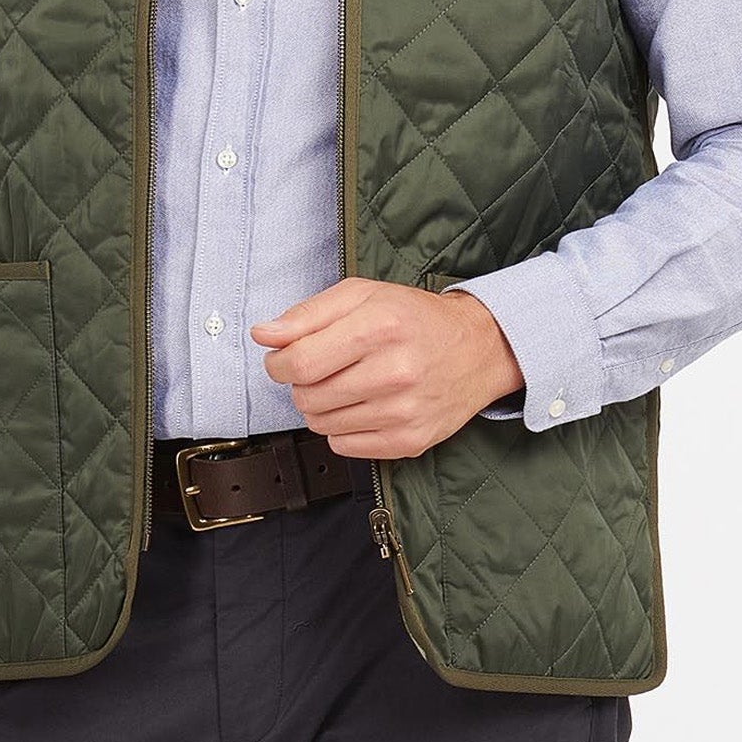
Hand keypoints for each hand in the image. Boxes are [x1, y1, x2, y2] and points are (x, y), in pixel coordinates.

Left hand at [249, 279, 521, 456]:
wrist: (477, 349)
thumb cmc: (413, 317)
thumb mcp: (361, 295)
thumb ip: (307, 314)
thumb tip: (264, 334)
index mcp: (378, 327)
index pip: (300, 362)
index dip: (278, 364)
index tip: (282, 360)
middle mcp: (394, 372)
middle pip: (307, 397)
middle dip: (301, 384)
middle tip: (321, 368)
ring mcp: (404, 412)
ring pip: (322, 424)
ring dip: (320, 406)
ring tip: (344, 384)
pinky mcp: (410, 441)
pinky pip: (345, 446)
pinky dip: (342, 428)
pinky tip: (361, 406)